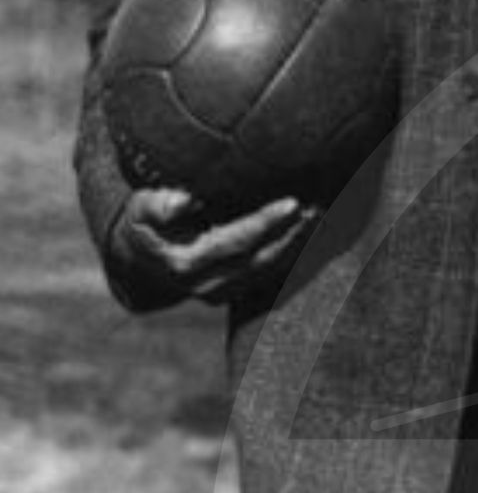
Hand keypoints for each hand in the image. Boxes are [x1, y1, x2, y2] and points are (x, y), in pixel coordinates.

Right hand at [116, 188, 321, 306]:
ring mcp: (224, 292)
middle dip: (294, 234)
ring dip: (300, 244)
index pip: (236, 242)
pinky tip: (314, 230)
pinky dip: (295, 252)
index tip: (293, 202)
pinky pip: (272, 273)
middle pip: (262, 258)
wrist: (140, 263)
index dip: (266, 223)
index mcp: (186, 264)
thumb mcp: (138, 212)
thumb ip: (157, 206)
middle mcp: (208, 284)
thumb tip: (185, 200)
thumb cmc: (143, 225)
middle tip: (320, 206)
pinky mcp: (236, 290)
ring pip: (271, 270)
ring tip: (323, 215)